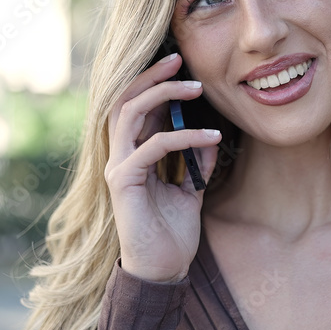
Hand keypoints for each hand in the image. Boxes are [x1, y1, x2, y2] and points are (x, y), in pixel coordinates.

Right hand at [105, 53, 221, 282]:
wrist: (163, 270)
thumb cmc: (172, 233)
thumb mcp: (191, 190)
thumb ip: (197, 162)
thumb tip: (211, 137)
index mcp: (134, 154)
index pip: (137, 107)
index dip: (155, 82)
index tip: (181, 65)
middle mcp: (120, 156)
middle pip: (125, 99)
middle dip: (152, 75)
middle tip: (180, 59)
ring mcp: (119, 166)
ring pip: (131, 113)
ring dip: (163, 95)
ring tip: (196, 88)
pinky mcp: (124, 181)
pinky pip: (153, 146)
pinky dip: (184, 137)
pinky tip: (211, 137)